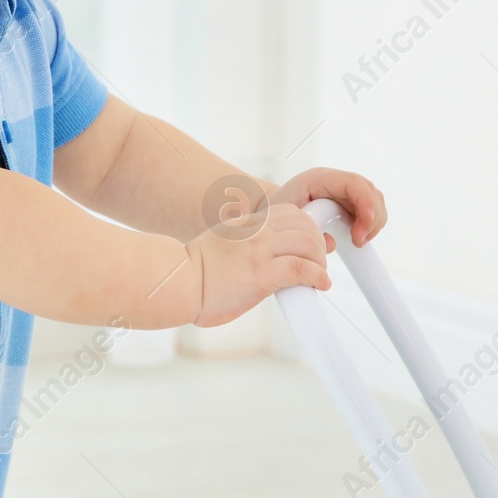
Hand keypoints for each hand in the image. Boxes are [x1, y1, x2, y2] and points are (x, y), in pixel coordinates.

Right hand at [186, 201, 330, 327]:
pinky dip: (317, 276)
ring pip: (308, 244)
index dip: (308, 229)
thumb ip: (247, 243)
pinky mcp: (261, 273)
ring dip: (320, 262)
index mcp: (247, 223)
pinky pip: (301, 268)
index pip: (291, 213)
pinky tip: (319, 285)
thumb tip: (267, 257)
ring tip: (319, 276)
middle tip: (318, 264)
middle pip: (305, 226)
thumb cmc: (195, 272)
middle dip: (318, 244)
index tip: (311, 246)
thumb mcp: (223, 244)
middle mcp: (256, 231)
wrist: (177, 282)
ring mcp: (259, 250)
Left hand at [269, 167, 386, 250]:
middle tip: (358, 240)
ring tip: (358, 240)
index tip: (362, 229)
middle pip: (370, 192)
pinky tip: (358, 238)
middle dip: (372, 219)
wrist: (269, 209)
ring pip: (374, 202)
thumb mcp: (285, 217)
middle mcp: (335, 181)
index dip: (365, 204)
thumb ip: (306, 229)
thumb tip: (330, 244)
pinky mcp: (348, 202)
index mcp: (319, 179)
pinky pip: (369, 211)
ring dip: (373, 224)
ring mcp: (343, 191)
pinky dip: (370, 226)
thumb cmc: (274, 210)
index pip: (354, 184)